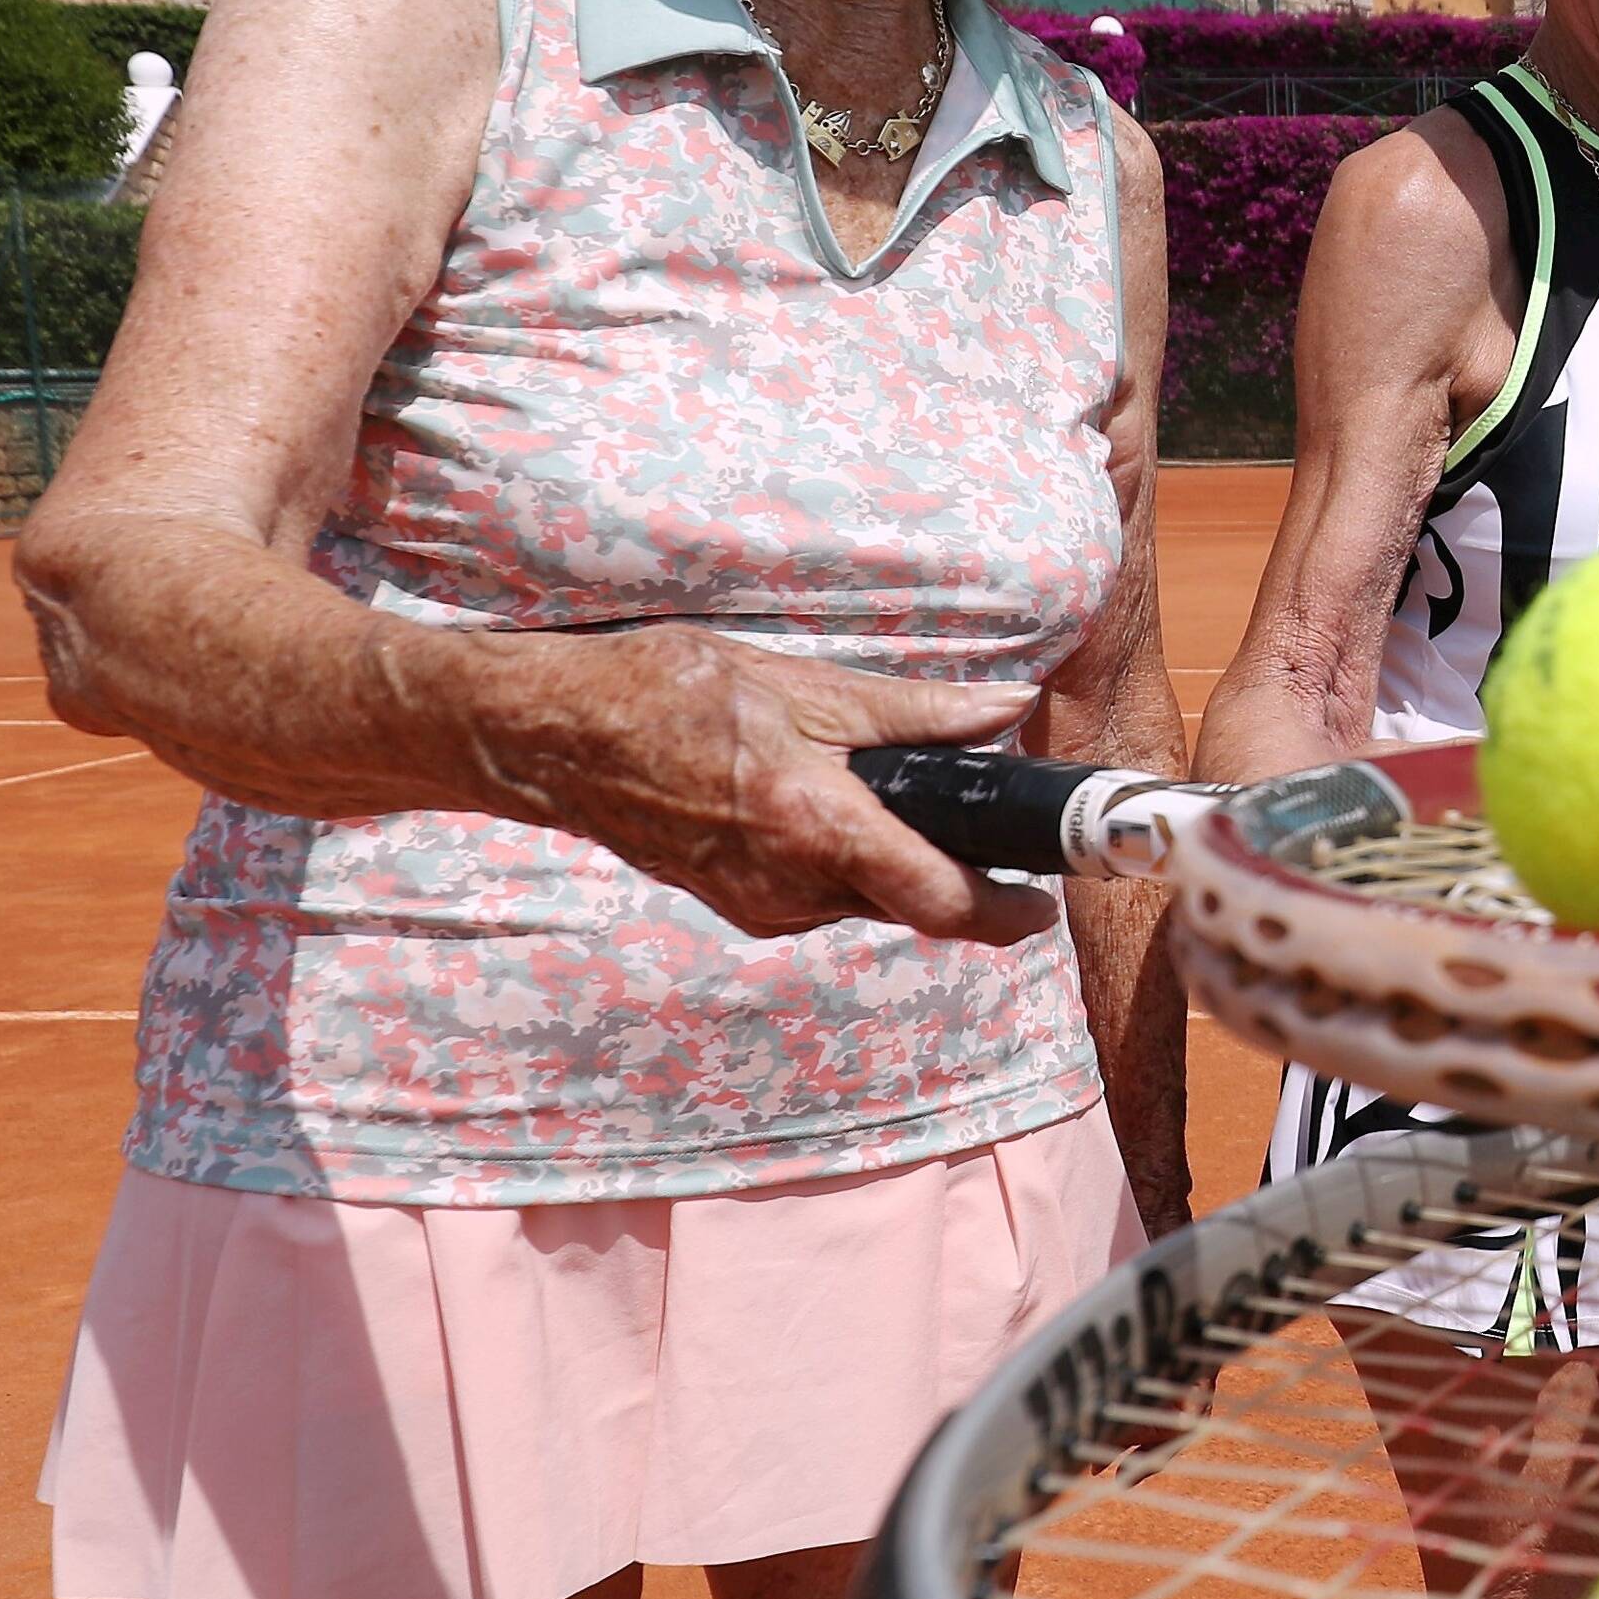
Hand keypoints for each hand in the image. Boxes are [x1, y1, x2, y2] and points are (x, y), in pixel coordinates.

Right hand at [460, 627, 1064, 946]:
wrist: (554, 737)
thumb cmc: (668, 694)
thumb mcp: (804, 685)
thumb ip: (915, 711)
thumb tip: (1006, 710)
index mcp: (817, 828)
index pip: (939, 901)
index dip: (1005, 913)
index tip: (1043, 905)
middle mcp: (791, 886)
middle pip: (908, 901)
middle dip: (949, 867)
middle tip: (972, 816)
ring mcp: (758, 905)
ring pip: (862, 898)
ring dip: (888, 858)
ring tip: (875, 789)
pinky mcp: (735, 905)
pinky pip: (816, 894)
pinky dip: (839, 860)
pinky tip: (817, 804)